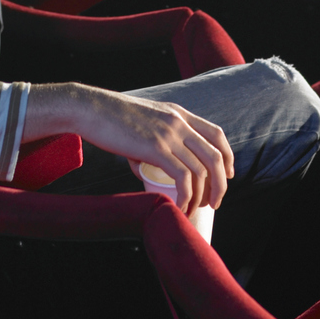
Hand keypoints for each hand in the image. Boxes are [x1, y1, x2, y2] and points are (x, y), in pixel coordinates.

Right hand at [23, 83, 234, 214]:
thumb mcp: (142, 124)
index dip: (227, 157)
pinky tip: (179, 206)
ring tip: (193, 209)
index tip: (226, 175)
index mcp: (179, 114)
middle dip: (220, 184)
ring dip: (202, 195)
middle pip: (216, 156)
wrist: (92, 109)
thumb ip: (151, 145)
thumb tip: (148, 172)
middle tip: (214, 202)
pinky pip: (183, 178)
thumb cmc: (111, 119)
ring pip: (202, 170)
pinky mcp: (156, 148)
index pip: (217, 134)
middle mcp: (179, 123)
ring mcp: (169, 135)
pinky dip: (186, 197)